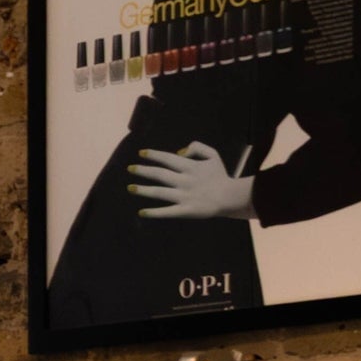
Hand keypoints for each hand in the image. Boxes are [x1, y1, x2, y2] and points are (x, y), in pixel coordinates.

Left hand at [128, 140, 258, 220]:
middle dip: (143, 170)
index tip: (141, 153)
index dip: (153, 155)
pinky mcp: (186, 210)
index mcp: (190, 167)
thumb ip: (197, 147)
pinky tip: (141, 212)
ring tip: (130, 188)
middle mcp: (185, 181)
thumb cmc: (220, 176)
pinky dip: (154, 212)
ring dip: (143, 190)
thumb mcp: (213, 155)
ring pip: (159, 192)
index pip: (168, 158)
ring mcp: (184, 196)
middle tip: (130, 168)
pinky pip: (167, 212)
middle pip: (159, 174)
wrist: (230, 197)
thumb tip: (179, 152)